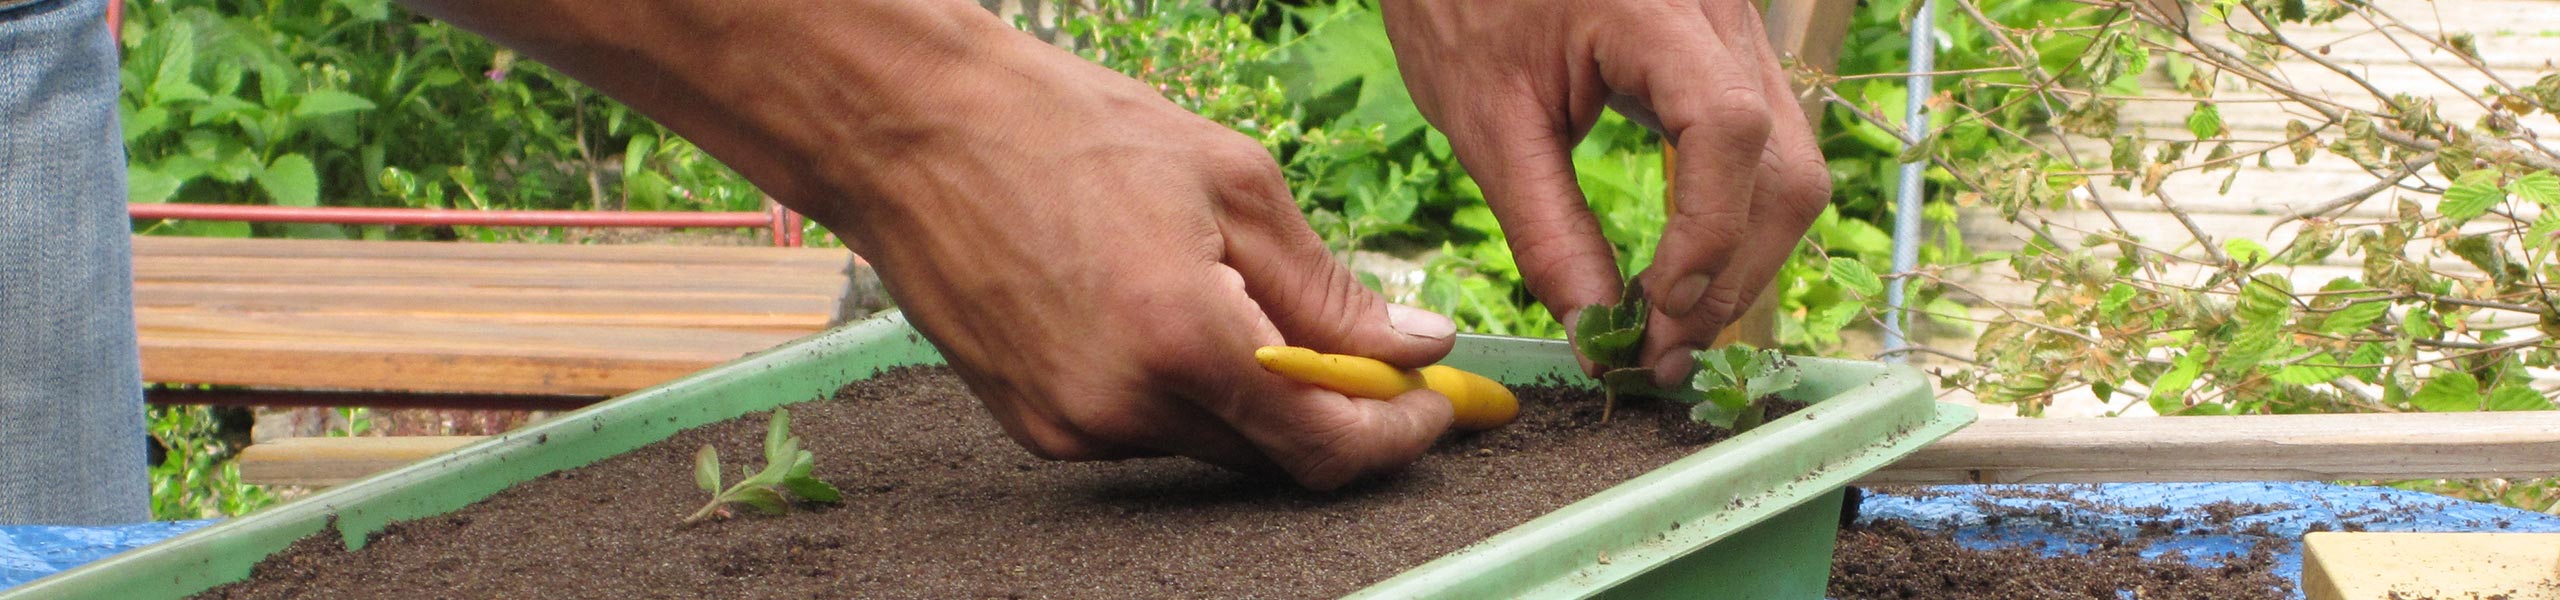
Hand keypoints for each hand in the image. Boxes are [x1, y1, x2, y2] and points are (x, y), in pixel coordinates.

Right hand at [828, 24, 1461, 489]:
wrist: (915, 130)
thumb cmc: (1069, 131)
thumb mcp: (1234, 183)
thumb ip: (1330, 288)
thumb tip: (1415, 347)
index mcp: (1184, 339)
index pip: (1326, 443)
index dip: (1397, 435)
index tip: (1435, 406)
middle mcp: (1126, 405)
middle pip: (1275, 456)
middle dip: (1335, 413)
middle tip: (1370, 355)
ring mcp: (1075, 427)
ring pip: (1213, 444)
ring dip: (1253, 397)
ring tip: (1237, 299)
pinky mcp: (1037, 430)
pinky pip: (1148, 431)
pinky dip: (1183, 391)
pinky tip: (1163, 314)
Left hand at [1381, 0, 1829, 383]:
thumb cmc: (1461, 6)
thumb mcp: (1485, 124)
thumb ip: (1546, 230)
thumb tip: (1598, 335)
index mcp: (1657, 11)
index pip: (1728, 130)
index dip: (1707, 235)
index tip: (1653, 311)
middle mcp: (1721, 15)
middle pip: (1782, 168)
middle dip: (1731, 275)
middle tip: (1662, 354)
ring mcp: (1736, 34)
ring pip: (1787, 169)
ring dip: (1739, 261)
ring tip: (1668, 329)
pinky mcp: (1728, 59)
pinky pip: (1762, 152)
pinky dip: (1730, 221)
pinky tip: (1680, 273)